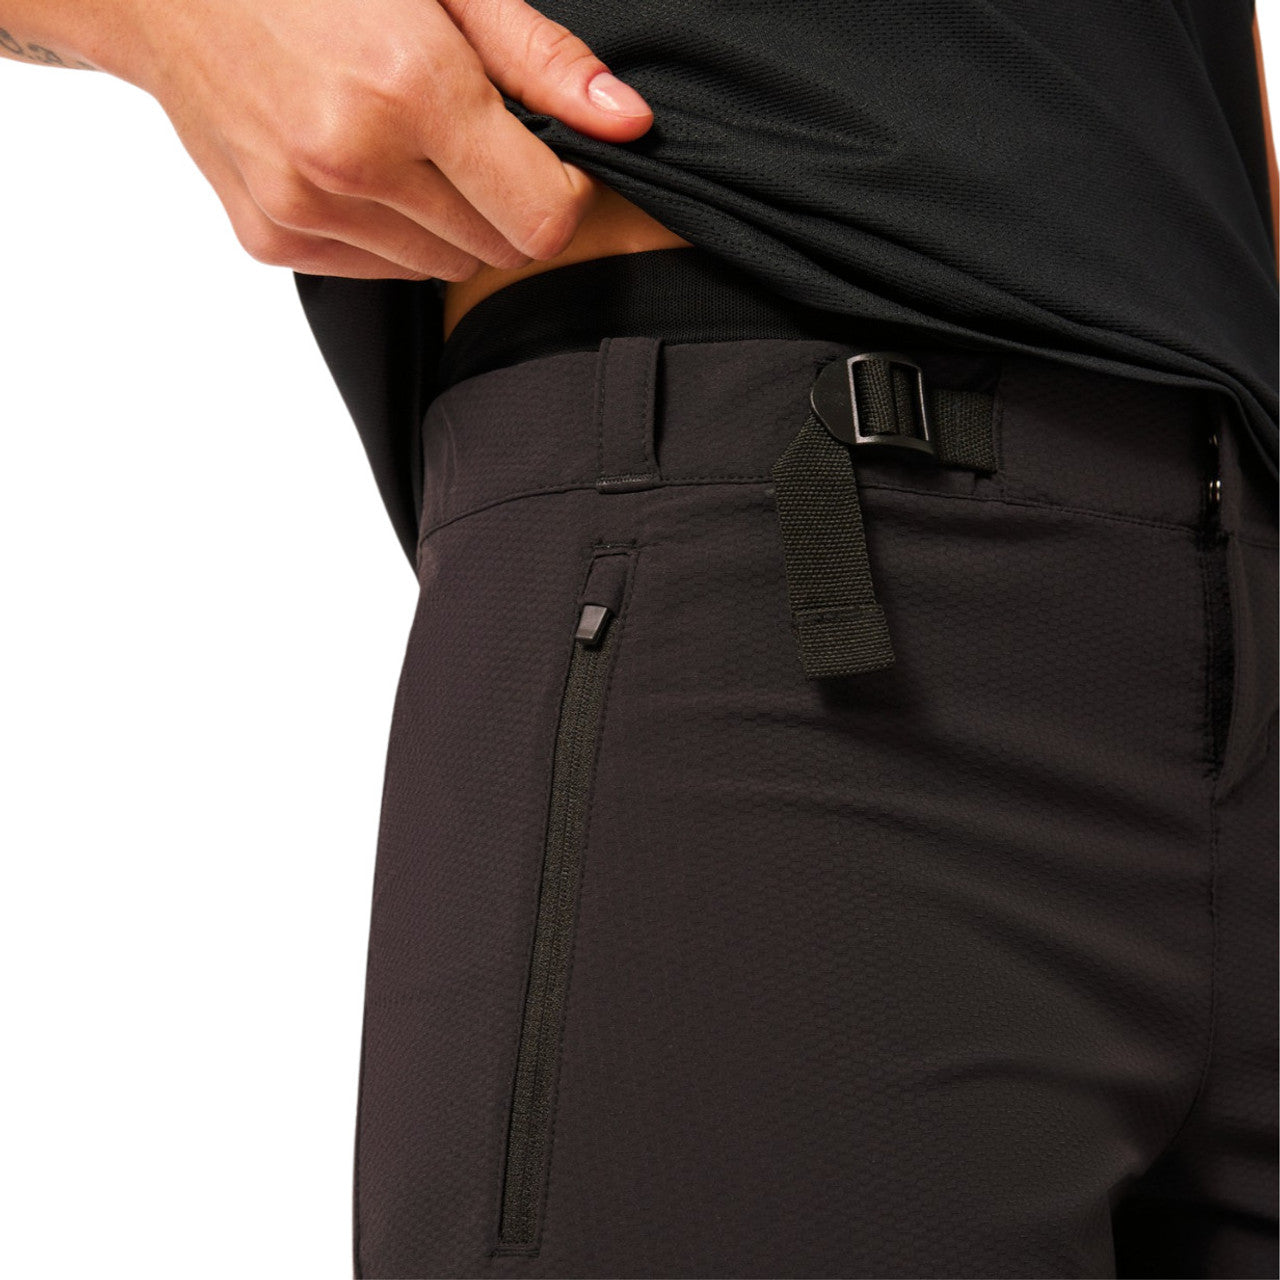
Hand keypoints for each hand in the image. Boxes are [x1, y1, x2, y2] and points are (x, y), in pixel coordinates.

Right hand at [116, 0, 653, 278]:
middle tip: (473, 136)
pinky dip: (393, 232)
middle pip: (499, 251)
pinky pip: (381, 269)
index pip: (545, 219)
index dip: (566, 192)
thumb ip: (540, 58)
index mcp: (409, 88)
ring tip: (408, 140)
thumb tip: (628, 124)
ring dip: (452, 219)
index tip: (550, 154)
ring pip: (443, 267)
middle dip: (510, 203)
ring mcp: (305, 209)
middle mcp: (353, 163)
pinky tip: (361, 165)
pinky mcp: (273, 238)